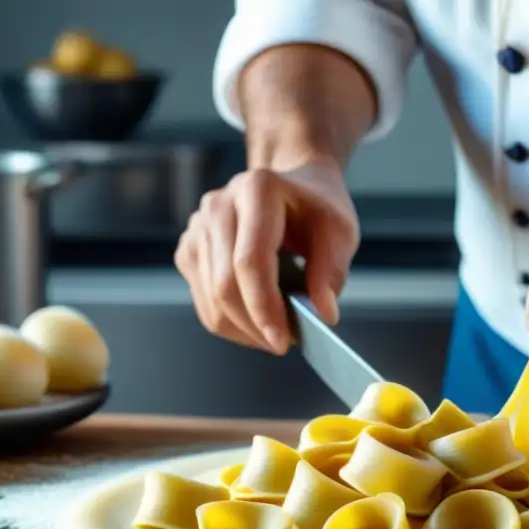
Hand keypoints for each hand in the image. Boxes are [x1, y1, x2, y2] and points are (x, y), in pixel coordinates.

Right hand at [175, 155, 359, 353]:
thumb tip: (323, 313)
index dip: (264, 307)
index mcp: (257, 190)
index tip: (283, 341)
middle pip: (224, 284)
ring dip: (243, 329)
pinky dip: (230, 322)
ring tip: (274, 333)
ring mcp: (197, 227)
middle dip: (254, 326)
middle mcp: (218, 205)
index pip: (250, 262)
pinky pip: (203, 301)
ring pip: (210, 299)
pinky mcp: (189, 249)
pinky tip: (256, 320)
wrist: (293, 185)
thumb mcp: (339, 232)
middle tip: (283, 344)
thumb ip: (331, 271)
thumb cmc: (316, 209)